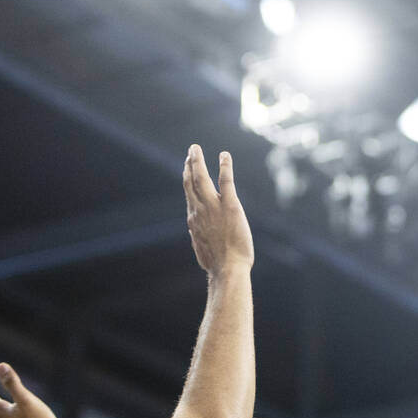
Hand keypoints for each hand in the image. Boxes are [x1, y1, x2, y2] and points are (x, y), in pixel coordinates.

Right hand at [183, 144, 252, 275]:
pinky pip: (225, 181)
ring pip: (201, 178)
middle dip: (189, 164)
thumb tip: (192, 231)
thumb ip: (198, 236)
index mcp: (194, 219)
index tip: (187, 168)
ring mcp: (213, 206)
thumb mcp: (202, 249)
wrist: (227, 268)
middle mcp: (199, 209)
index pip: (189, 194)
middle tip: (191, 151)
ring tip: (196, 148)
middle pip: (190, 181)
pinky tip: (224, 155)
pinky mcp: (230, 206)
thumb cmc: (217, 264)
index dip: (187, 178)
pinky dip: (224, 166)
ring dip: (197, 161)